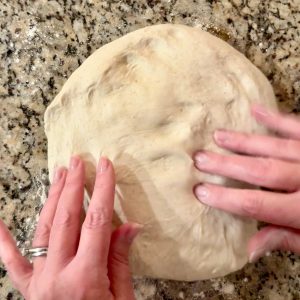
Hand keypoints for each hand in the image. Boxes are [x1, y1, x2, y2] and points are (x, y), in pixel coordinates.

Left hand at [0, 157, 139, 299]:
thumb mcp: (123, 299)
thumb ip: (120, 260)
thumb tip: (130, 226)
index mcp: (85, 278)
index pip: (97, 221)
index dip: (102, 190)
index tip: (106, 167)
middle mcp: (57, 276)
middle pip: (65, 219)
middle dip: (73, 186)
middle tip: (77, 161)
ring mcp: (39, 282)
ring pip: (43, 230)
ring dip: (52, 199)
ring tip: (59, 175)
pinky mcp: (29, 289)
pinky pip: (13, 264)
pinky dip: (4, 243)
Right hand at [194, 104, 299, 261]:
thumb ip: (286, 239)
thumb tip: (248, 247)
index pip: (258, 204)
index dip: (227, 199)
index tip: (200, 192)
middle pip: (262, 170)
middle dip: (227, 165)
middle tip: (199, 158)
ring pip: (276, 146)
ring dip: (244, 141)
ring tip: (218, 136)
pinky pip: (298, 127)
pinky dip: (277, 119)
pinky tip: (257, 110)